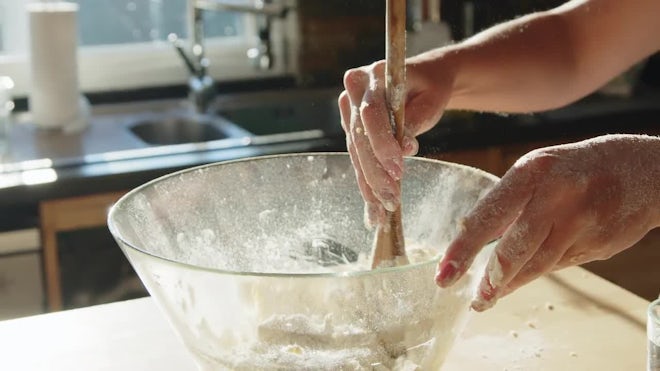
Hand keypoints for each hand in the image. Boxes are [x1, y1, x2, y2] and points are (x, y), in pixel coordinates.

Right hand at [338, 54, 453, 226]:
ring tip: (383, 210)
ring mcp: (349, 110)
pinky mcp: (351, 129)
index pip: (370, 113)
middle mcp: (354, 90)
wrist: (425, 81)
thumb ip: (415, 121)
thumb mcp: (430, 101)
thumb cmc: (430, 89)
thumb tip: (405, 149)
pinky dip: (367, 183)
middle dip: (375, 171)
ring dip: (369, 183)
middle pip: (359, 137)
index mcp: (373, 75)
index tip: (398, 170)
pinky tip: (373, 207)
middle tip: (391, 199)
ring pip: (356, 152)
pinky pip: (357, 158)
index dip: (382, 143)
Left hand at [435, 134, 659, 310]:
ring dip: (509, 285)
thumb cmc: (584, 167)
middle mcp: (558, 196)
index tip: (445, 272)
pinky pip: (560, 265)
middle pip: (515, 248)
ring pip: (537, 265)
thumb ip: (514, 201)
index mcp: (534, 171)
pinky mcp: (600, 245)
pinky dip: (537, 273)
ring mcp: (583, 223)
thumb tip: (479, 237)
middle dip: (490, 279)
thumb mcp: (543, 169)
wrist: (653, 172)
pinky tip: (521, 279)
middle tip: (473, 298)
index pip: (489, 214)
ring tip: (488, 297)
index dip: (464, 248)